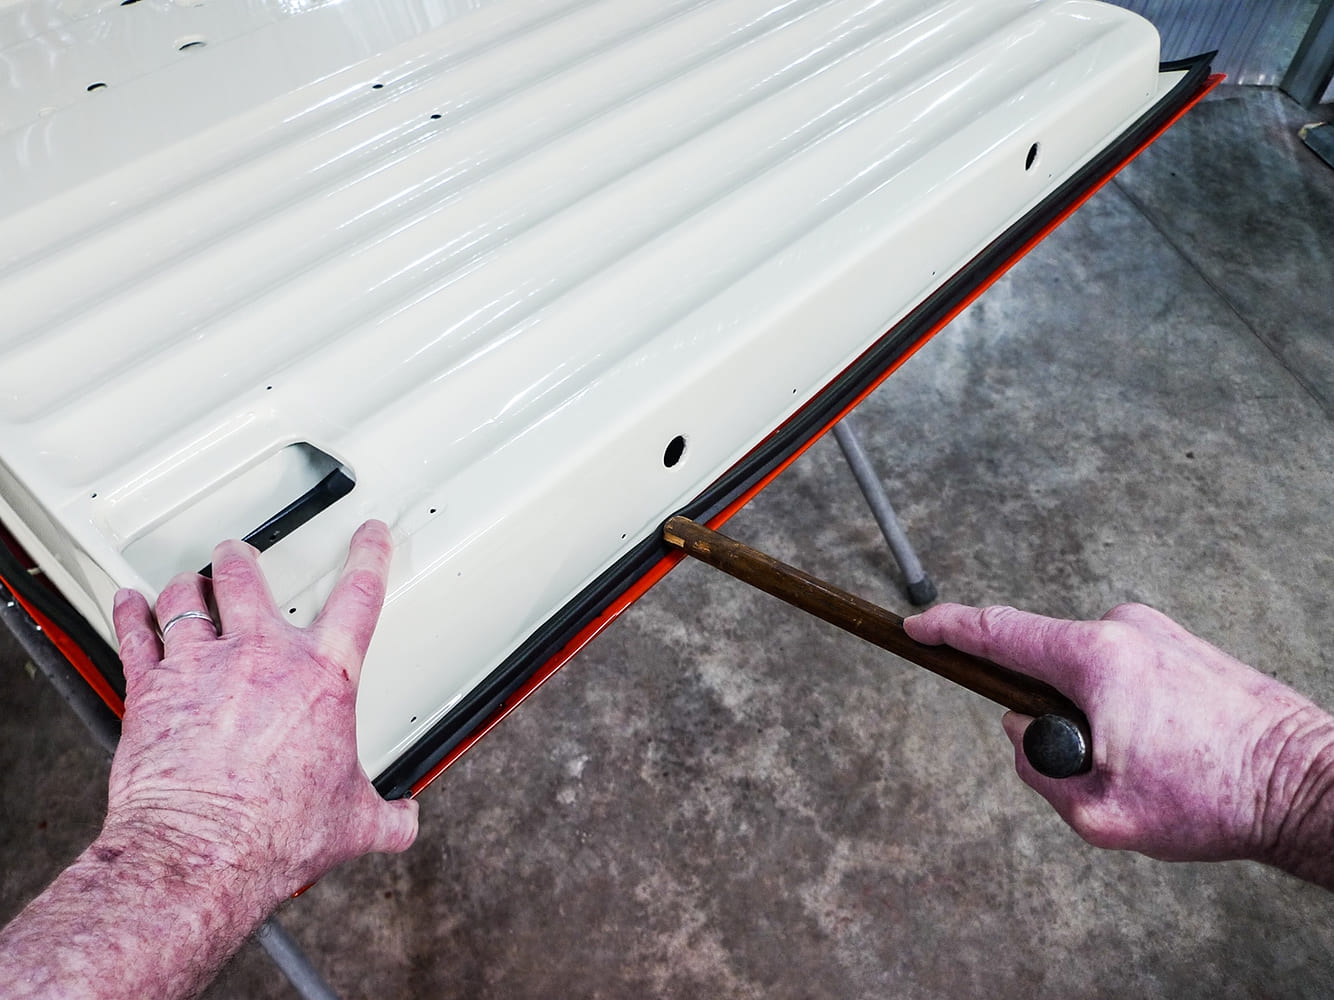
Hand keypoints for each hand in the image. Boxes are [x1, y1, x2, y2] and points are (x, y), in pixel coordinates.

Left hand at [108, 520, 417, 903]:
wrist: (202, 852)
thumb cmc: (276, 833)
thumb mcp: (353, 823)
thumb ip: (387, 817)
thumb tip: (403, 823)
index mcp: (323, 678)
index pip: (359, 595)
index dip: (370, 555)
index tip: (370, 537)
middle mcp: (262, 657)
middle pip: (248, 577)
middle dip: (243, 559)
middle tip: (240, 555)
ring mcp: (201, 666)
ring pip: (185, 596)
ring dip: (186, 585)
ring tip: (185, 582)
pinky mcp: (151, 688)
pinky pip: (135, 633)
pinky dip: (130, 613)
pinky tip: (127, 604)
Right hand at [904, 603, 1333, 870]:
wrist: (1306, 783)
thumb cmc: (1214, 800)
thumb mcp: (1098, 815)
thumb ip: (1037, 769)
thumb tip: (1024, 733)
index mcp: (1095, 659)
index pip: (998, 633)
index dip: (948, 631)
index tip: (916, 628)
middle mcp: (1122, 628)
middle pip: (1043, 664)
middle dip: (1049, 718)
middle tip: (1096, 770)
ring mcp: (1154, 630)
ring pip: (1083, 674)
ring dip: (1091, 716)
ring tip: (1147, 765)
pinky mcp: (1178, 642)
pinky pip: (1120, 671)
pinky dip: (1122, 707)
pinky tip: (1165, 748)